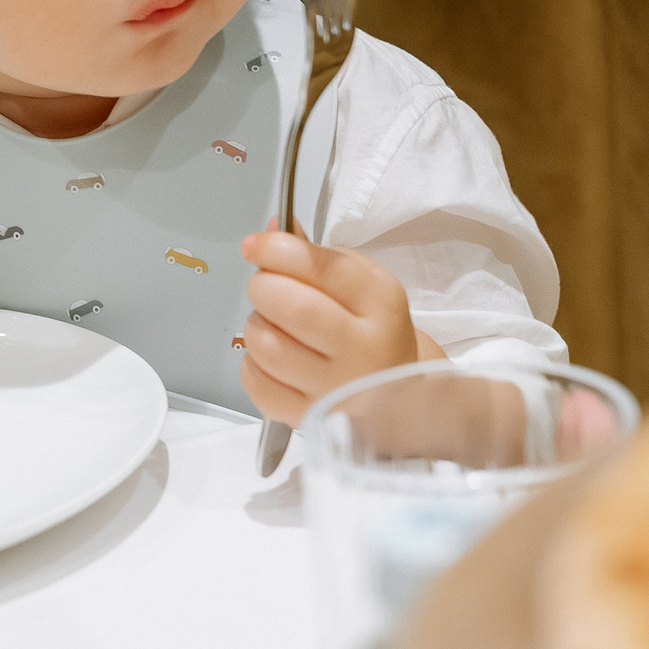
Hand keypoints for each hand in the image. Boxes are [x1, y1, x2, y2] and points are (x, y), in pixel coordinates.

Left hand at [238, 232, 438, 424]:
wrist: (396, 396)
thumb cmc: (369, 330)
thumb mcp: (359, 283)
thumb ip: (313, 255)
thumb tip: (269, 231)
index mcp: (381, 303)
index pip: (321, 267)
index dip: (276, 250)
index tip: (254, 245)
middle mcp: (363, 348)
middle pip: (290, 305)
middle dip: (262, 286)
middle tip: (266, 287)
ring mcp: (336, 388)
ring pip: (266, 344)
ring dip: (256, 326)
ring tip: (274, 326)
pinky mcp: (309, 417)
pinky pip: (256, 382)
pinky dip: (252, 364)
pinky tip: (272, 359)